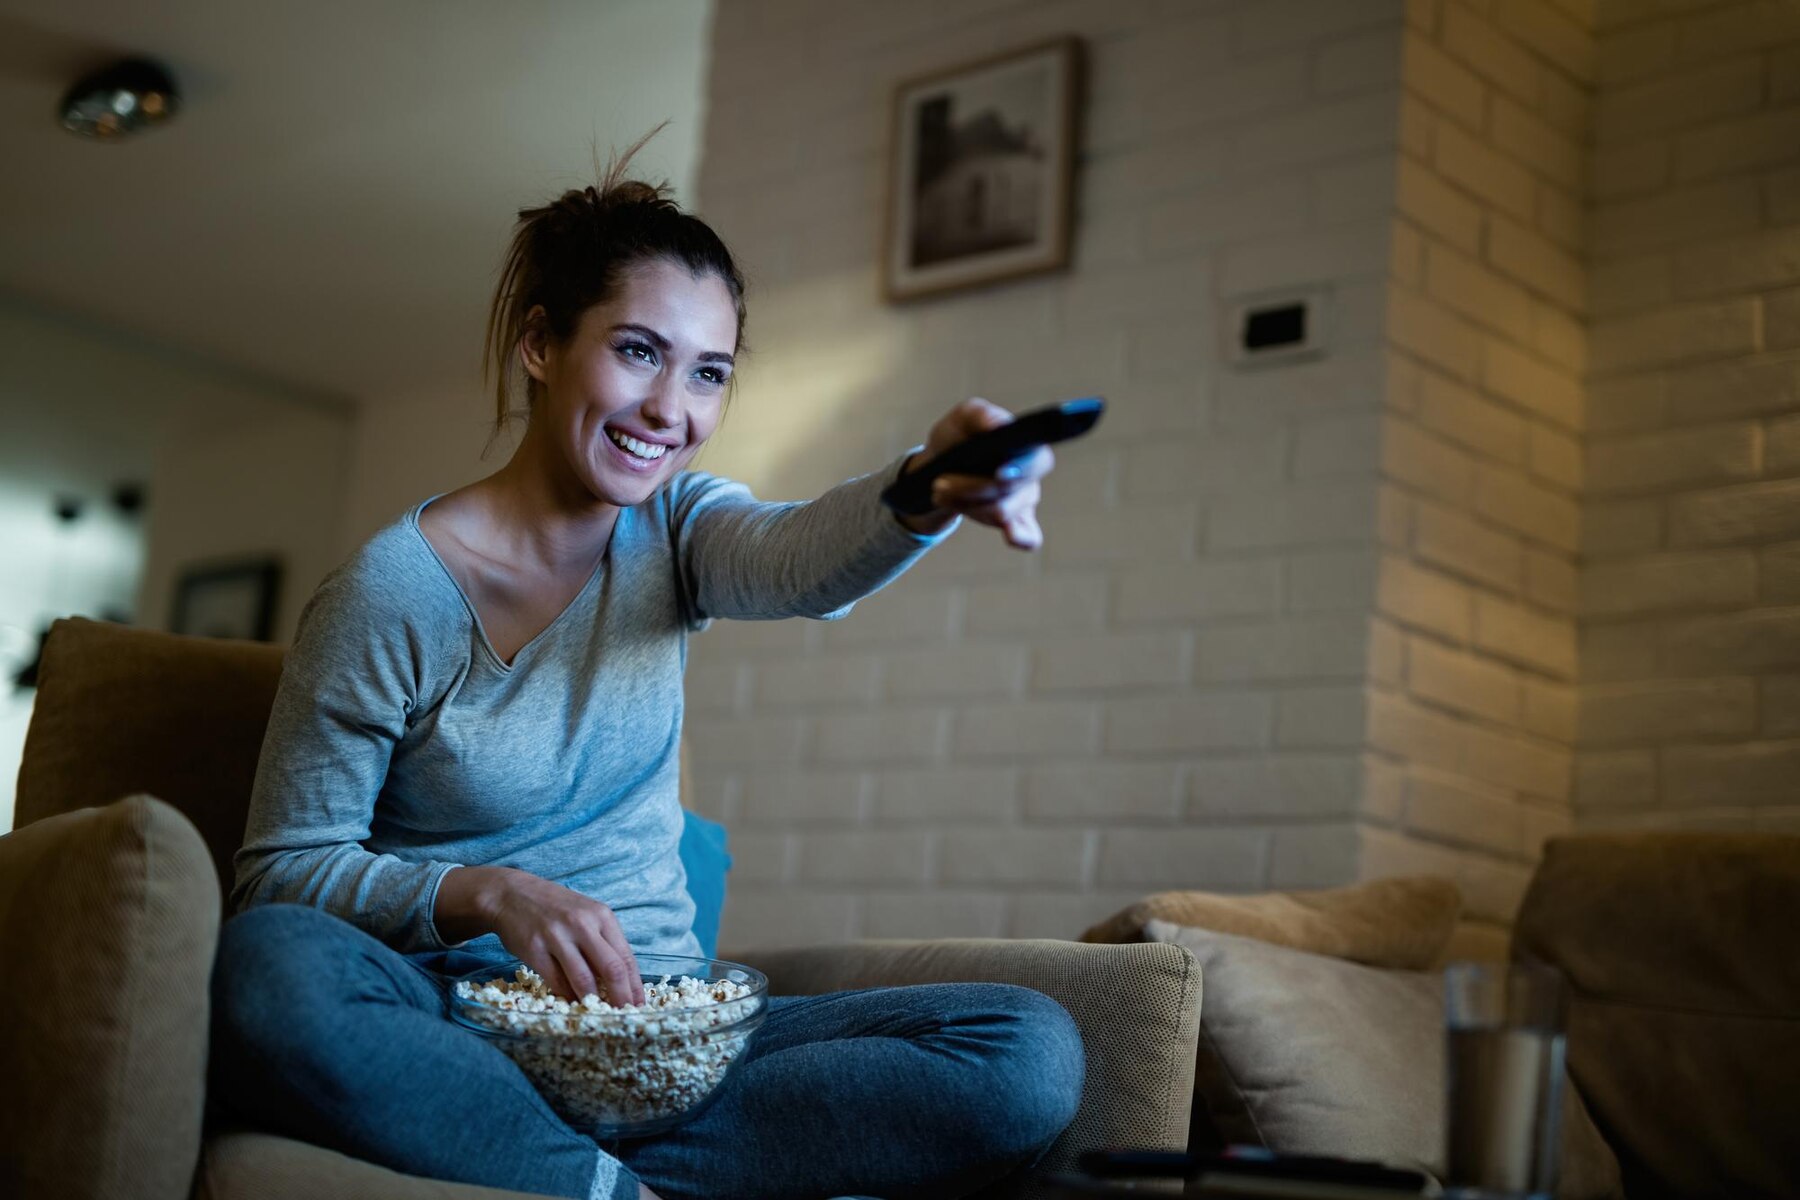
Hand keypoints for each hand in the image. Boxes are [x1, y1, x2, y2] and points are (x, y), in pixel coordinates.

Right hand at [484, 869, 646, 1004]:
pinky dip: (567, 997)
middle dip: (621, 998)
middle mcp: (583, 924)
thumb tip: (620, 981)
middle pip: (611, 969)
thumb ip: (602, 942)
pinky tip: (572, 1004)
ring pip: (583, 979)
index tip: (639, 1006)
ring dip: (593, 1002)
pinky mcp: (535, 948)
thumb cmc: (555, 908)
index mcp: (602, 916)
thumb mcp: (586, 915)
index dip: (635, 986)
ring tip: (599, 1016)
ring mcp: (558, 936)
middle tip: (624, 1017)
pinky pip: (556, 981)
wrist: (512, 894)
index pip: (626, 957)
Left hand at [899, 397, 1054, 549]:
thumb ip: (982, 416)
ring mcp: (1024, 501)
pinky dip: (1021, 537)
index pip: (1036, 462)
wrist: (940, 465)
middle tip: (940, 483)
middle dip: (971, 489)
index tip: (998, 473)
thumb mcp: (964, 417)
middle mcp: (1030, 476)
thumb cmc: (959, 437)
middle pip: (1008, 492)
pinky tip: (1010, 535)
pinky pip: (1030, 537)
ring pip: (1001, 513)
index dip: (1019, 470)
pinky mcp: (1016, 522)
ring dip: (966, 504)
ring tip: (941, 492)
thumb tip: (998, 427)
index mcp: (1026, 447)